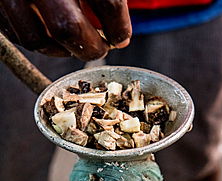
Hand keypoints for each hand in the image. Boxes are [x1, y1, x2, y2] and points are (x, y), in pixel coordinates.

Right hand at [0, 0, 131, 60]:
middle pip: (68, 29)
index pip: (108, 2)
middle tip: (101, 47)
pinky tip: (52, 36)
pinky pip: (17, 34)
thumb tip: (118, 26)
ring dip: (62, 50)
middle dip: (91, 47)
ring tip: (76, 45)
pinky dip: (39, 42)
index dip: (119, 28)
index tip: (121, 37)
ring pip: (39, 40)